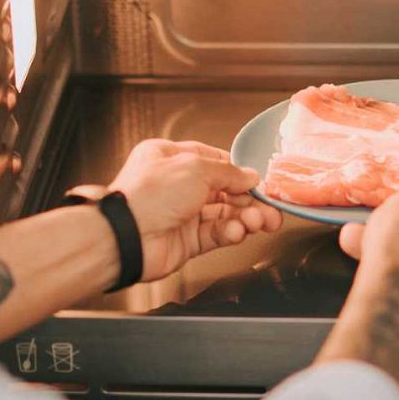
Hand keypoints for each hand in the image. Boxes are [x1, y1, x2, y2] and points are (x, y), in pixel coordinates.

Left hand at [75, 139, 283, 280]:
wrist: (129, 237)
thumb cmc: (149, 195)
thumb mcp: (195, 168)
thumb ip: (228, 172)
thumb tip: (249, 175)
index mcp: (169, 158)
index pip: (213, 161)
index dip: (238, 171)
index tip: (259, 181)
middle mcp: (175, 185)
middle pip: (223, 190)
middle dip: (249, 199)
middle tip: (270, 208)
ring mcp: (181, 214)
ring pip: (223, 213)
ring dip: (245, 217)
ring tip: (259, 222)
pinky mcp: (186, 241)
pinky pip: (216, 234)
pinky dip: (230, 232)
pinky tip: (238, 231)